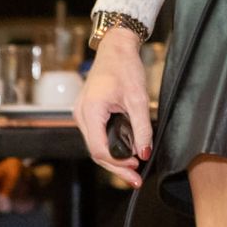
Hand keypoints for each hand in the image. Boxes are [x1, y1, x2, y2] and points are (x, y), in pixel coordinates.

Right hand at [73, 29, 152, 186]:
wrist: (116, 47)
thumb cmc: (125, 67)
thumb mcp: (138, 98)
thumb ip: (142, 127)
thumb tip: (145, 152)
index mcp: (90, 112)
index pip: (100, 150)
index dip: (118, 164)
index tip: (137, 169)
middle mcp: (81, 115)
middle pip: (96, 151)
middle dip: (116, 167)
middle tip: (135, 179)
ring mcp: (82, 114)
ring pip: (95, 145)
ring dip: (113, 158)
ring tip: (133, 169)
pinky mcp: (87, 112)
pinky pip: (96, 135)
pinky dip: (109, 146)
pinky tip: (124, 152)